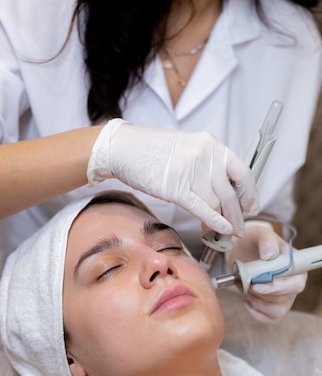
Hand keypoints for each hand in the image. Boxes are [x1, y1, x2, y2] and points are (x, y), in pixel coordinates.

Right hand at [87, 119, 258, 236]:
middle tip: (240, 227)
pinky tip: (220, 230)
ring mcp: (190, 172)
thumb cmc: (152, 151)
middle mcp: (205, 156)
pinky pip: (201, 209)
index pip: (242, 172)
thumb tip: (224, 194)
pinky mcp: (175, 188)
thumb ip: (208, 167)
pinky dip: (214, 222)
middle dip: (238, 215)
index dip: (250, 193)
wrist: (123, 148)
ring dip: (223, 221)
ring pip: (216, 204)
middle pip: (230, 193)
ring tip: (224, 231)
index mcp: (211, 144)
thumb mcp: (188, 149)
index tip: (251, 207)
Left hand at [225, 220, 306, 322]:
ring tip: (246, 290)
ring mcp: (285, 296)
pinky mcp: (274, 305)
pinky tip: (246, 301)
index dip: (278, 288)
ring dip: (257, 303)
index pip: (296, 284)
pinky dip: (256, 313)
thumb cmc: (254, 241)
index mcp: (296, 267)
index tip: (256, 285)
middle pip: (284, 299)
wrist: (243, 250)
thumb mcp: (259, 234)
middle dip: (261, 294)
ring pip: (277, 311)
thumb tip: (270, 255)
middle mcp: (293, 284)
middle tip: (246, 284)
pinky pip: (270, 319)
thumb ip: (266, 241)